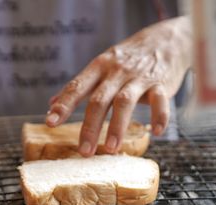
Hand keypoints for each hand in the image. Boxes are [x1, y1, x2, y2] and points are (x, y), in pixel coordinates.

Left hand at [46, 16, 191, 156]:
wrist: (164, 41)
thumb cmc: (127, 58)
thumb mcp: (101, 65)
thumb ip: (78, 86)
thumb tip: (51, 104)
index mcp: (98, 68)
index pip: (77, 87)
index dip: (64, 105)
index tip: (51, 123)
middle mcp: (116, 72)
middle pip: (99, 100)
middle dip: (90, 126)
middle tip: (84, 151)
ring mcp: (138, 77)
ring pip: (125, 102)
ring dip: (117, 127)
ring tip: (111, 149)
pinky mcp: (160, 83)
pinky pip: (160, 100)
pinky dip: (159, 116)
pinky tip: (157, 132)